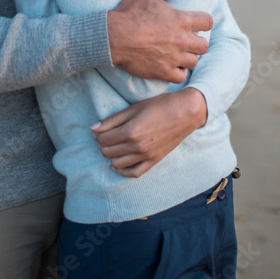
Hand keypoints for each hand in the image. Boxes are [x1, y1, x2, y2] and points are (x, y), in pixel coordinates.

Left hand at [91, 88, 207, 176]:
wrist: (186, 112)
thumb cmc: (160, 105)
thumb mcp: (134, 108)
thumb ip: (113, 120)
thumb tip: (93, 128)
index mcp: (131, 131)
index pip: (103, 140)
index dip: (97, 134)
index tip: (98, 129)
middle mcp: (137, 147)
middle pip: (108, 152)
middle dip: (102, 144)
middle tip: (105, 136)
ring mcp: (146, 156)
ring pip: (117, 164)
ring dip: (111, 156)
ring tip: (113, 145)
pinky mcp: (154, 161)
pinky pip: (133, 173)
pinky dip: (123, 171)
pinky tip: (119, 162)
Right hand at [107, 0, 212, 82]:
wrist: (113, 37)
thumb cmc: (130, 13)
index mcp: (181, 20)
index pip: (207, 22)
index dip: (204, 21)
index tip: (196, 22)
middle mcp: (181, 40)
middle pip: (204, 45)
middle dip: (198, 41)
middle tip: (186, 38)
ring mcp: (173, 58)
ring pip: (194, 61)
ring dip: (188, 56)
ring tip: (179, 52)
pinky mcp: (163, 72)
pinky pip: (181, 76)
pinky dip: (179, 71)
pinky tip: (172, 65)